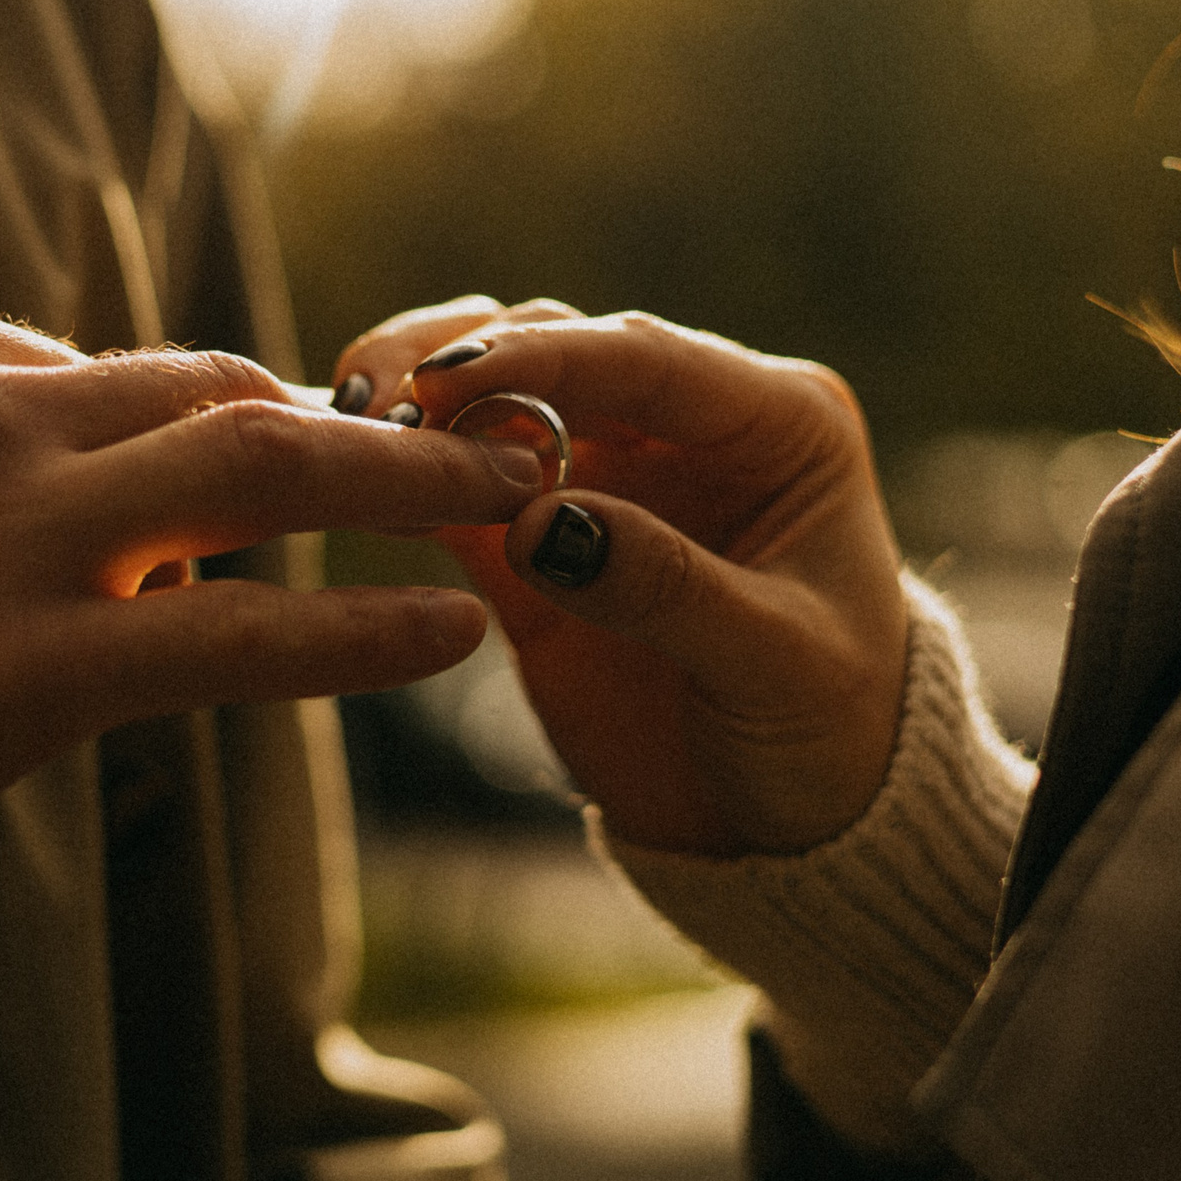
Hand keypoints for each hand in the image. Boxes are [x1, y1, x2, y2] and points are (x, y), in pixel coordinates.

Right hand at [0, 287, 545, 938]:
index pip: (105, 368)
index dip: (201, 423)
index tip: (267, 462)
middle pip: (218, 390)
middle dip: (350, 417)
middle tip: (451, 439)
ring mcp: (12, 530)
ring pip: (263, 476)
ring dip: (407, 484)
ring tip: (508, 495)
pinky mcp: (25, 666)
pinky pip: (238, 637)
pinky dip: (360, 635)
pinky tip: (446, 634)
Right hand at [333, 299, 907, 856]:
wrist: (791, 830)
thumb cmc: (827, 736)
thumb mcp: (773, 664)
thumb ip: (665, 587)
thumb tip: (538, 522)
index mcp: (777, 424)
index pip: (650, 358)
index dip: (547, 357)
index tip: (448, 377)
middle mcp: (689, 426)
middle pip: (564, 351)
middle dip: (468, 361)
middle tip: (382, 399)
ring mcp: (609, 476)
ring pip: (500, 396)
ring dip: (425, 398)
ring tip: (355, 423)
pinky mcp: (538, 539)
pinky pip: (459, 482)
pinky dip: (407, 471)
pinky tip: (352, 476)